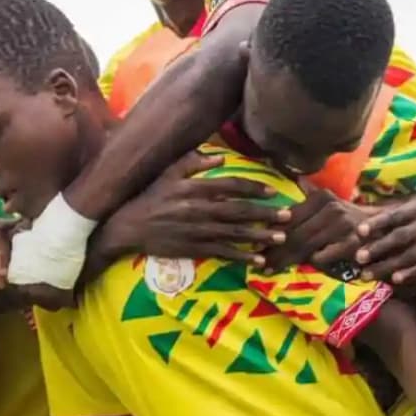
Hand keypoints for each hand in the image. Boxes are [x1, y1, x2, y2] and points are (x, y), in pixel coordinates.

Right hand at [105, 152, 288, 266]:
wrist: (127, 227)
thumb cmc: (149, 197)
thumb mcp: (167, 173)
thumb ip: (192, 162)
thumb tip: (220, 156)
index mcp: (192, 188)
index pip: (229, 185)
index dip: (252, 187)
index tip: (271, 190)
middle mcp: (197, 208)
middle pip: (237, 210)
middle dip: (264, 213)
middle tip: (287, 215)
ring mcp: (195, 230)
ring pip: (233, 233)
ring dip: (259, 236)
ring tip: (280, 238)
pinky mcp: (192, 248)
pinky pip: (221, 252)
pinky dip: (240, 256)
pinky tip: (257, 259)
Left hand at [263, 183, 369, 273]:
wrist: (385, 229)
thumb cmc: (351, 218)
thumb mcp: (332, 202)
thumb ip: (311, 193)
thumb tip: (297, 178)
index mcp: (322, 198)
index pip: (289, 217)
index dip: (272, 233)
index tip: (257, 245)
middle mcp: (331, 208)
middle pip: (295, 233)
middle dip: (275, 250)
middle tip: (259, 263)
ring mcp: (343, 226)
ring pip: (305, 245)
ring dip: (286, 259)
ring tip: (270, 268)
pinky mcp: (352, 244)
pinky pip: (323, 256)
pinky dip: (311, 262)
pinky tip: (297, 267)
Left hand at [353, 194, 415, 284]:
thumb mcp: (409, 201)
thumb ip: (386, 208)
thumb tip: (356, 209)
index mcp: (415, 208)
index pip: (393, 216)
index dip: (376, 223)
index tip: (359, 231)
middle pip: (399, 237)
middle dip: (378, 248)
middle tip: (358, 257)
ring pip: (409, 255)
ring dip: (387, 266)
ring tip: (366, 275)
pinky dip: (410, 273)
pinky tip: (395, 280)